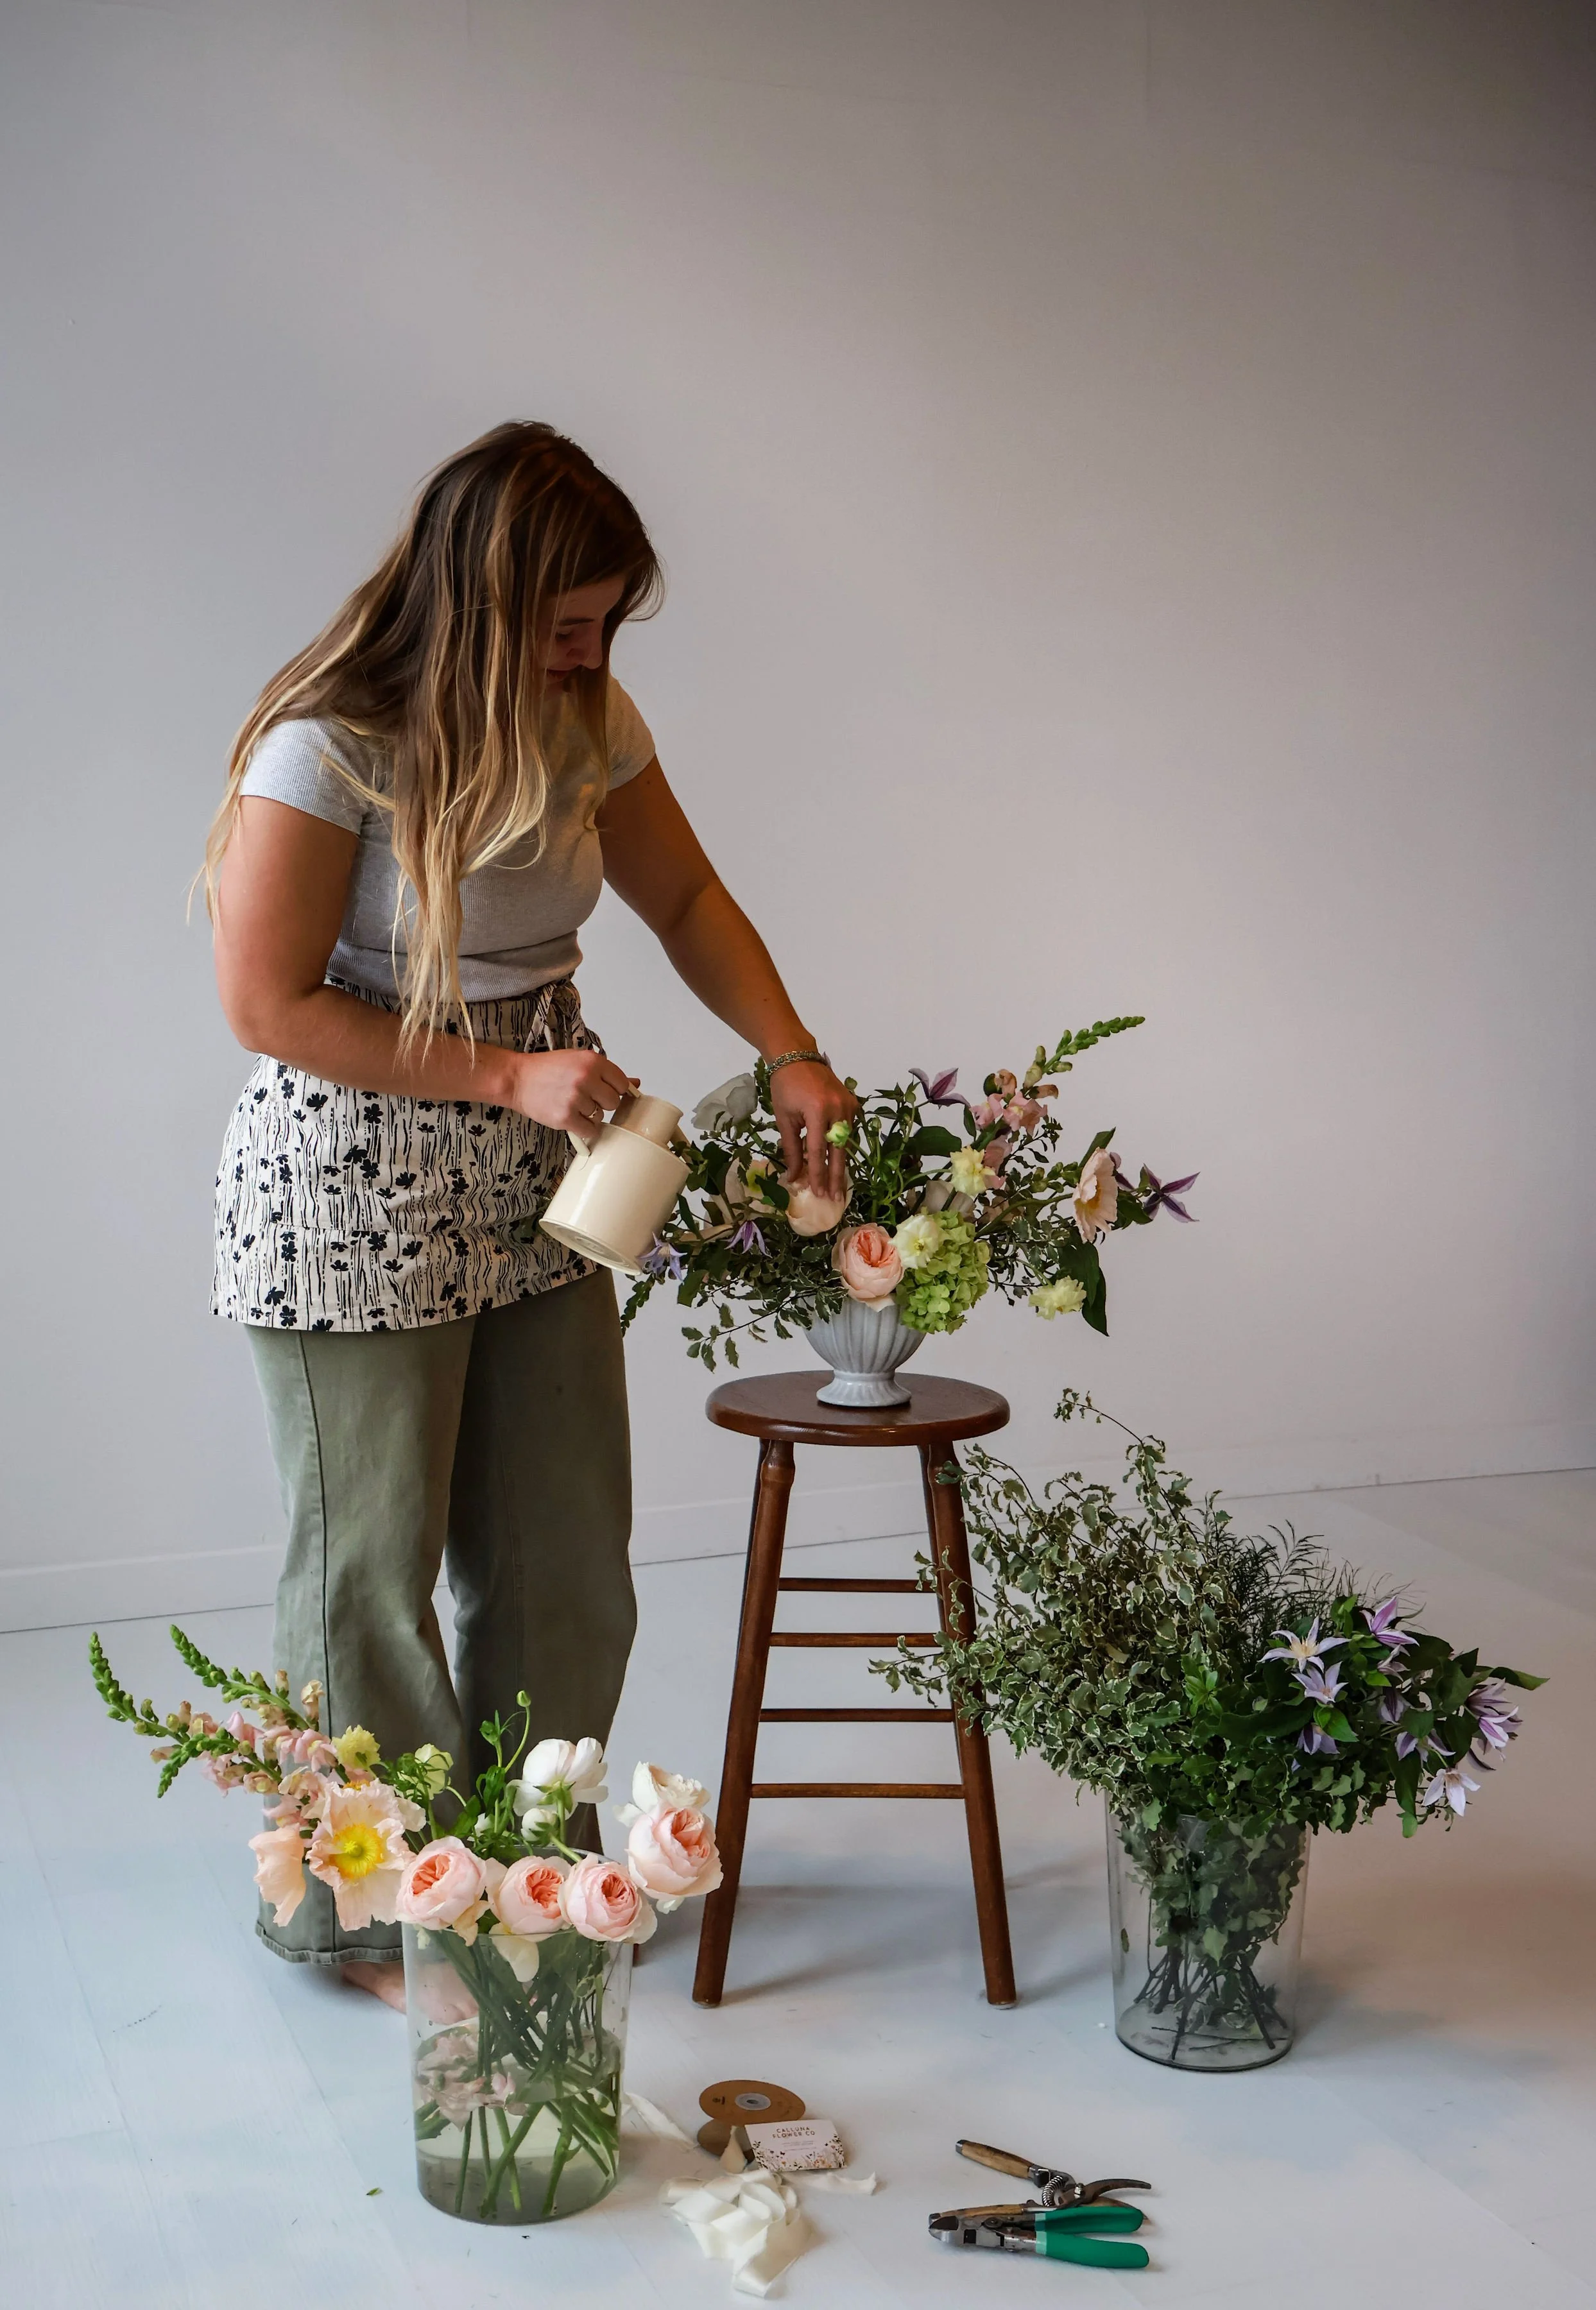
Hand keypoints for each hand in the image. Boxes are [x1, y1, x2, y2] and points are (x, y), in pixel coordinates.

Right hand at [510, 1049, 634, 1142]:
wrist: (517, 1079)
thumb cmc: (547, 1069)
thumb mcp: (579, 1061)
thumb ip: (607, 1073)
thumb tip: (635, 1083)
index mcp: (593, 1061)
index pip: (622, 1083)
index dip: (615, 1089)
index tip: (605, 1091)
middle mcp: (586, 1078)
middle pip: (614, 1102)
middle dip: (602, 1102)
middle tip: (585, 1097)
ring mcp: (576, 1099)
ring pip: (601, 1117)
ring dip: (590, 1115)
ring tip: (572, 1104)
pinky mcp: (565, 1117)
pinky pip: (589, 1130)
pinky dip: (583, 1128)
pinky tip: (571, 1117)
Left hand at [771, 1060, 859, 1195]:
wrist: (798, 1057)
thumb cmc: (785, 1087)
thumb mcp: (784, 1118)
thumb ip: (791, 1148)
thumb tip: (794, 1177)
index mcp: (817, 1111)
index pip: (818, 1151)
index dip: (818, 1174)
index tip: (819, 1194)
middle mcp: (838, 1109)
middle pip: (839, 1151)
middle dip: (837, 1177)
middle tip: (836, 1198)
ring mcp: (849, 1106)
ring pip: (846, 1143)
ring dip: (841, 1164)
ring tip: (838, 1185)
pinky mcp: (853, 1104)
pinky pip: (849, 1131)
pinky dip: (843, 1146)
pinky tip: (839, 1162)